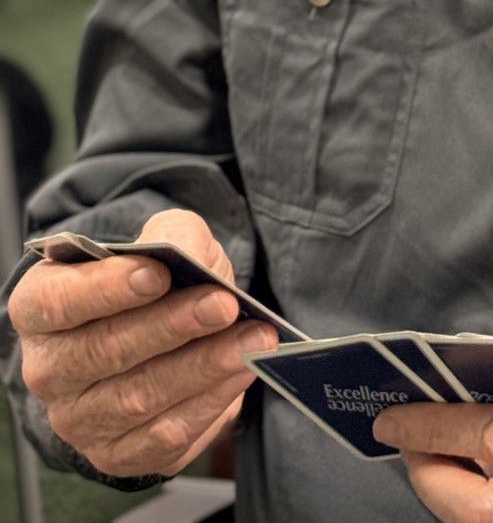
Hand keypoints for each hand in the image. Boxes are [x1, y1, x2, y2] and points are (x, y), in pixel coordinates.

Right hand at [9, 210, 276, 478]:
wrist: (158, 336)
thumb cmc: (154, 280)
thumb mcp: (163, 242)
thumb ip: (173, 237)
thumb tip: (188, 254)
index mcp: (40, 308)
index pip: (58, 302)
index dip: (106, 288)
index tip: (158, 273)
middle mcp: (50, 370)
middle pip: (105, 351)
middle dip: (172, 326)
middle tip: (224, 305)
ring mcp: (80, 420)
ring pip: (140, 397)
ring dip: (203, 367)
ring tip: (253, 339)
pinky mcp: (118, 454)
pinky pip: (165, 435)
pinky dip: (211, 402)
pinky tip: (244, 371)